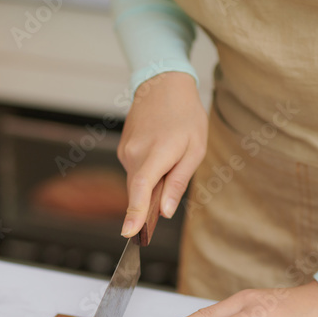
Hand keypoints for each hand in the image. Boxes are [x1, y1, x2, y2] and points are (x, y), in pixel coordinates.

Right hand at [117, 71, 207, 236]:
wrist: (163, 84)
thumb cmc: (185, 115)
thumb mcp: (195, 150)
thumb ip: (178, 182)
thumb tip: (164, 211)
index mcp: (157, 153)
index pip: (140, 188)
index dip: (134, 212)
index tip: (129, 232)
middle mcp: (135, 153)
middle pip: (139, 191)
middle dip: (152, 200)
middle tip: (172, 182)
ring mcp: (125, 151)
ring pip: (137, 182)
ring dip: (153, 181)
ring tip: (171, 155)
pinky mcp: (123, 150)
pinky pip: (135, 171)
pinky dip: (147, 172)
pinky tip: (160, 152)